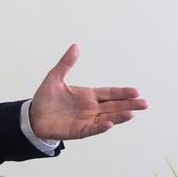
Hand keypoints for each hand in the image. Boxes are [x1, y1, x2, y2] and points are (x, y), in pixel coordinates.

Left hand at [30, 44, 147, 140]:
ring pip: (106, 117)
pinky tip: (109, 123)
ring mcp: (85, 120)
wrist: (33, 116)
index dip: (122, 93)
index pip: (109, 93)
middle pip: (113, 106)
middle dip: (129, 105)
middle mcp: (90, 108)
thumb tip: (76, 46)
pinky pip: (91, 129)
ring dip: (119, 116)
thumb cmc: (45, 98)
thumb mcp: (54, 77)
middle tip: (144, 103)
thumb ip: (66, 63)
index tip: (136, 91)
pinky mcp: (78, 130)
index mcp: (87, 95)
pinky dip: (100, 127)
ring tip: (132, 113)